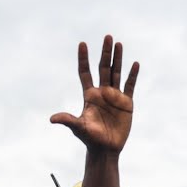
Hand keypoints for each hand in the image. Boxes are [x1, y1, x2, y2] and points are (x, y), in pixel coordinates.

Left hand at [50, 36, 139, 154]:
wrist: (106, 149)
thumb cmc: (90, 139)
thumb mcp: (79, 128)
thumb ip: (68, 120)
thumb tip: (52, 119)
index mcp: (89, 95)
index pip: (85, 73)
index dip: (83, 59)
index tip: (82, 44)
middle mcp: (102, 92)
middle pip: (103, 68)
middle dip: (105, 52)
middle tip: (107, 36)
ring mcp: (114, 96)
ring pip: (116, 73)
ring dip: (118, 59)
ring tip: (118, 44)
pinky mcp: (126, 103)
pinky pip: (130, 86)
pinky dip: (132, 75)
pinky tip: (135, 64)